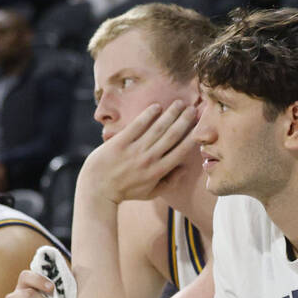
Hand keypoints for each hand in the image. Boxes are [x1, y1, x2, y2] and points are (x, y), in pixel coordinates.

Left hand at [80, 100, 196, 203]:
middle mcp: (149, 159)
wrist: (97, 188)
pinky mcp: (120, 142)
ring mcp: (134, 150)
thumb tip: (185, 168)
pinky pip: (137, 125)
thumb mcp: (151, 193)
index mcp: (159, 171)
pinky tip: (157, 106)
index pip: (181, 150)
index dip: (192, 136)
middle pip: (172, 135)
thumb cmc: (126, 191)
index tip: (200, 126)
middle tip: (193, 108)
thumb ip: (170, 182)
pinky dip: (148, 115)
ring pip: (158, 128)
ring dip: (171, 114)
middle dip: (185, 120)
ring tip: (179, 103)